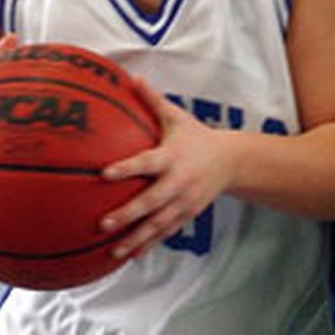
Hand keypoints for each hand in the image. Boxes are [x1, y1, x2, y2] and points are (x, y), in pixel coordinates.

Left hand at [100, 78, 238, 259]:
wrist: (231, 161)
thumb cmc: (196, 136)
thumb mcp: (177, 117)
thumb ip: (152, 100)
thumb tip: (131, 78)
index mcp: (172, 157)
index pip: (146, 163)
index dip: (126, 168)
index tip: (104, 173)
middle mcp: (178, 182)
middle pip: (151, 201)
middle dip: (128, 214)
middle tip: (103, 223)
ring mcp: (184, 201)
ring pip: (158, 224)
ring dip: (135, 238)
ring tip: (113, 251)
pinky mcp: (187, 214)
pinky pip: (166, 232)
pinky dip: (149, 245)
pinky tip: (130, 256)